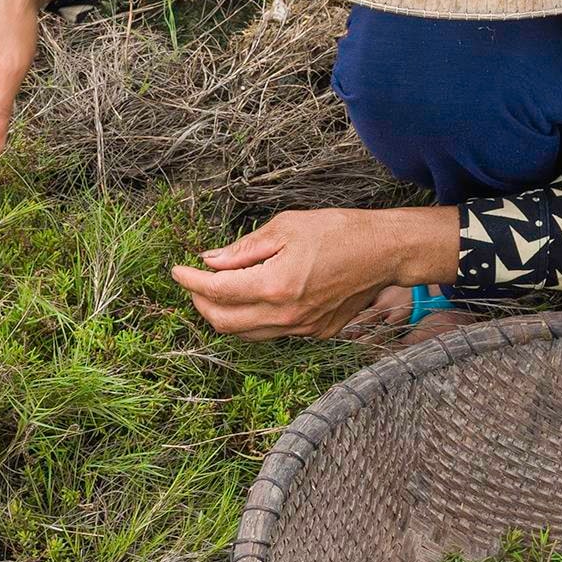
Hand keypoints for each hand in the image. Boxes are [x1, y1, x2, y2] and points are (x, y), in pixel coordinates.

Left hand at [170, 207, 463, 339]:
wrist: (384, 252)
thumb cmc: (338, 231)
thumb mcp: (285, 227)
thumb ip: (244, 249)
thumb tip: (210, 260)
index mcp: (276, 285)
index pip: (217, 291)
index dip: (190, 281)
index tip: (177, 271)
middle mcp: (287, 315)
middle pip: (224, 324)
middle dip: (201, 304)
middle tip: (194, 283)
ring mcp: (303, 328)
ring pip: (247, 334)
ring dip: (225, 315)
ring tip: (219, 291)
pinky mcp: (316, 332)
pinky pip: (272, 332)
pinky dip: (254, 318)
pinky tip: (255, 296)